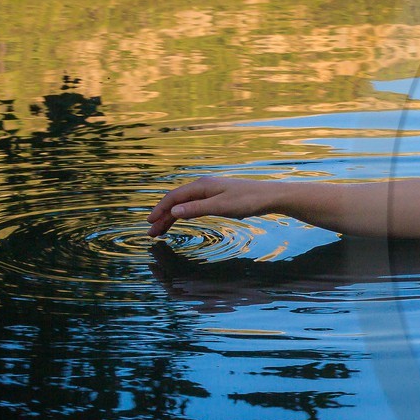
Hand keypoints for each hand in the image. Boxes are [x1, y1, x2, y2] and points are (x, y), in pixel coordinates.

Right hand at [147, 176, 277, 237]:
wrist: (270, 197)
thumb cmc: (248, 201)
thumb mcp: (221, 206)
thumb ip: (197, 208)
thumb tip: (173, 211)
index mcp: (202, 186)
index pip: (174, 198)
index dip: (160, 210)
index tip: (149, 223)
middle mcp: (203, 187)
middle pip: (176, 202)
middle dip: (162, 216)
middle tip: (151, 233)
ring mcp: (210, 192)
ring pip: (184, 204)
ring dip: (171, 217)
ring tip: (161, 231)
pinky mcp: (217, 198)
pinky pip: (194, 206)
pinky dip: (184, 214)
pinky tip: (180, 220)